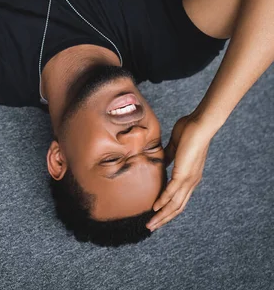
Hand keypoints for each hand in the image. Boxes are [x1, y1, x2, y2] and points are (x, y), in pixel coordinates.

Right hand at [146, 115, 210, 231]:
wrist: (200, 125)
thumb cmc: (190, 131)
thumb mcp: (176, 146)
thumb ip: (170, 156)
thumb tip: (162, 160)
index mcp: (190, 176)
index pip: (180, 198)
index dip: (169, 208)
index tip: (157, 214)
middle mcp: (191, 182)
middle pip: (178, 207)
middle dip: (164, 218)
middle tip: (151, 226)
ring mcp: (189, 179)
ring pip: (175, 205)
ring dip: (162, 216)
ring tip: (151, 224)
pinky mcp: (184, 174)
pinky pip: (172, 192)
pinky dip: (163, 201)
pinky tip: (155, 208)